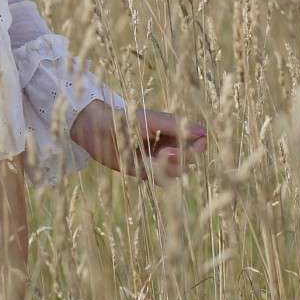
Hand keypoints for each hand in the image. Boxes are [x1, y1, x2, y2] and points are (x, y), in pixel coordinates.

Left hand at [71, 99, 206, 180]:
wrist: (97, 131)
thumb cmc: (124, 119)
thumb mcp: (151, 121)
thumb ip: (176, 127)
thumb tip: (203, 132)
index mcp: (173, 131)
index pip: (198, 142)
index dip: (198, 147)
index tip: (193, 146)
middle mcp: (169, 146)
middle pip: (190, 160)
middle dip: (181, 159)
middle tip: (164, 153)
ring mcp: (158, 160)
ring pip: (177, 172)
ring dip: (169, 168)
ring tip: (152, 159)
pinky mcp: (146, 172)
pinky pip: (162, 180)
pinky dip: (157, 176)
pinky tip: (145, 167)